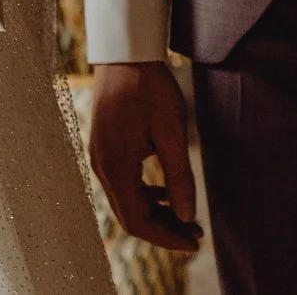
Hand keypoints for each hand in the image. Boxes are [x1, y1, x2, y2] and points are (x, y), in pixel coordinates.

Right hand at [87, 62, 201, 252]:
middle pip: (130, 216)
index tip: (194, 242)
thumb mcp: (171, 131)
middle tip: (195, 234)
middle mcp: (102, 167)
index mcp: (116, 167)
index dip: (166, 238)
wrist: (125, 53)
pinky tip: (166, 192)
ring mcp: (101, 157)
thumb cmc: (149, 88)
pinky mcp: (105, 148)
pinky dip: (145, 195)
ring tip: (186, 217)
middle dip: (163, 229)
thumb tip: (186, 215)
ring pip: (127, 201)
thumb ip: (178, 177)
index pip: (137, 221)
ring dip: (155, 213)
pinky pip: (123, 184)